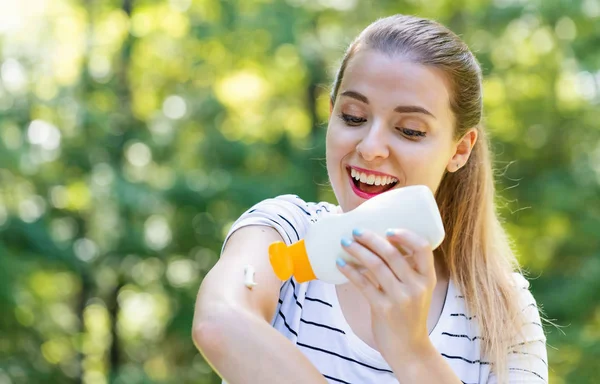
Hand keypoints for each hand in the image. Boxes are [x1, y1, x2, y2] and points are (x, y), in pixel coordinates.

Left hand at [337, 228, 436, 363]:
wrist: (408, 348)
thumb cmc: (408, 314)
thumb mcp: (417, 290)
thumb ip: (405, 271)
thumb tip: (379, 242)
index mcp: (428, 278)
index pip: (422, 248)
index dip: (406, 235)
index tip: (388, 229)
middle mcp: (417, 287)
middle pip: (392, 254)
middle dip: (371, 239)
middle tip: (356, 231)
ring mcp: (400, 298)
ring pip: (376, 266)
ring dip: (358, 251)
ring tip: (345, 242)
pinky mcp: (383, 309)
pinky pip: (363, 284)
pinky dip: (350, 271)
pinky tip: (340, 263)